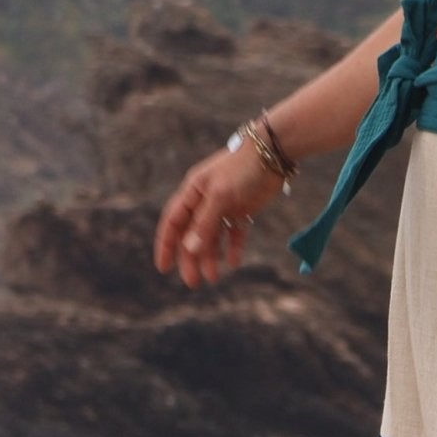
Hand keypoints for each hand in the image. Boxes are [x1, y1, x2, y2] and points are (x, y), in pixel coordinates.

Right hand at [153, 143, 280, 288]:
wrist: (273, 153)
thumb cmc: (241, 169)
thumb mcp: (220, 196)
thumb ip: (205, 223)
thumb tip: (190, 249)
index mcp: (192, 193)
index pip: (172, 222)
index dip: (166, 245)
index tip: (163, 267)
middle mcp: (205, 201)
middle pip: (192, 235)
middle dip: (190, 259)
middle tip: (192, 283)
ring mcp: (224, 206)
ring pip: (212, 237)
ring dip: (211, 257)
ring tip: (213, 278)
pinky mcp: (243, 209)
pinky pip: (234, 233)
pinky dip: (233, 248)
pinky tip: (234, 263)